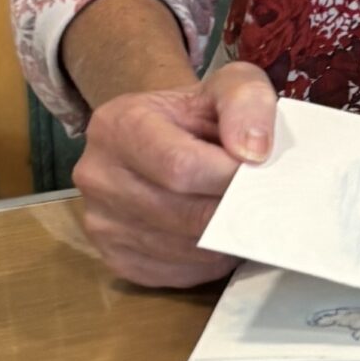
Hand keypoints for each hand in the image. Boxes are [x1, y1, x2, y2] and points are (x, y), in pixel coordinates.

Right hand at [73, 60, 278, 287]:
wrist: (165, 135)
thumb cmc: (198, 112)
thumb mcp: (229, 85)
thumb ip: (247, 104)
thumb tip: (253, 152)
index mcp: (117, 125)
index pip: (179, 166)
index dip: (229, 176)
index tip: (259, 172)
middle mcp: (97, 176)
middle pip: (184, 213)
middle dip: (234, 209)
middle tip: (262, 199)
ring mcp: (101, 223)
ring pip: (185, 249)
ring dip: (226, 238)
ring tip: (242, 213)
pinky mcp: (116, 259)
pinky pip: (177, 275)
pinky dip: (210, 262)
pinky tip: (219, 235)